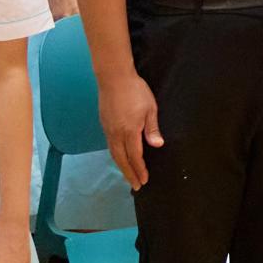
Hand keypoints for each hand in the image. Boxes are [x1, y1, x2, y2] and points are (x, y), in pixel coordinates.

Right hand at [97, 70, 163, 190]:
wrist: (113, 77)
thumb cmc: (135, 90)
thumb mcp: (150, 108)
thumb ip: (152, 128)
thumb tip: (157, 145)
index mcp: (129, 131)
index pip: (135, 156)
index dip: (139, 170)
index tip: (143, 181)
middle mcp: (116, 134)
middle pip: (122, 159)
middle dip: (129, 173)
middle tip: (135, 186)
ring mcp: (108, 129)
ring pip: (114, 153)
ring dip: (121, 166)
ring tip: (128, 175)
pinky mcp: (104, 123)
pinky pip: (110, 145)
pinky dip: (115, 155)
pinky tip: (119, 157)